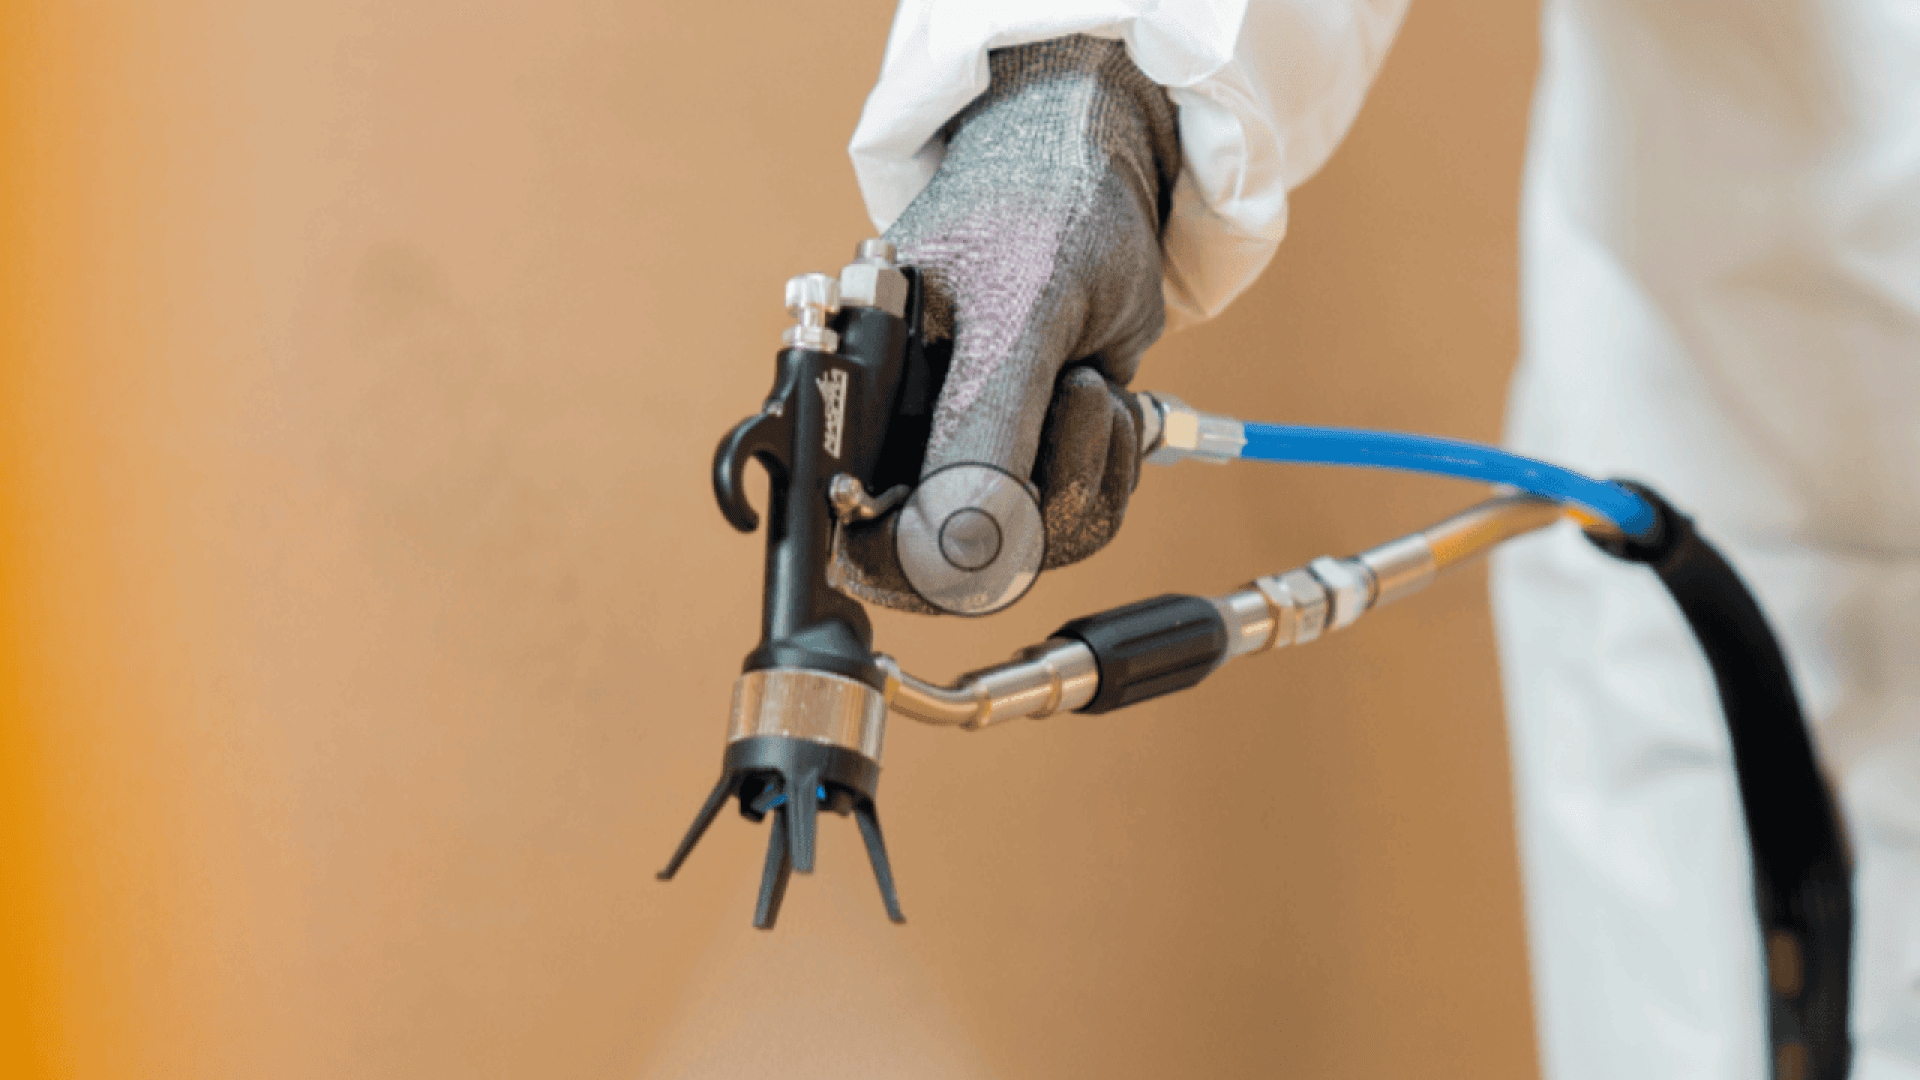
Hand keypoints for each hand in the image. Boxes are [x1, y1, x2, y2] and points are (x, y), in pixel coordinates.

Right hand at [834, 34, 1179, 613]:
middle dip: (1043, 497)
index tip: (994, 535)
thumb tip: (954, 540)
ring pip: (1032, 544)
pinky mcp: (1030, 460)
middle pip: (964, 557)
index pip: (863, 540)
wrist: (1107, 170)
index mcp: (859, 398)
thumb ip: (983, 426)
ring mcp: (971, 455)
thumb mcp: (1019, 312)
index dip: (921, 563)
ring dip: (1091, 467)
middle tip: (1075, 392)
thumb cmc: (1043, 205)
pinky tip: (1102, 396)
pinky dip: (1111, 464)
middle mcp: (904, 439)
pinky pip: (1075, 519)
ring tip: (1088, 377)